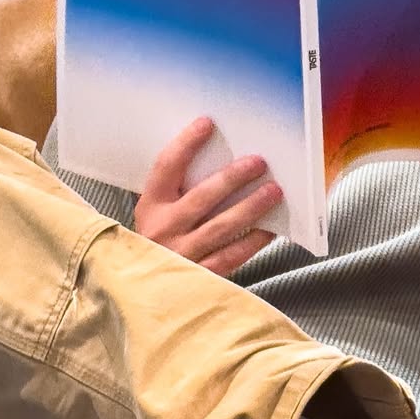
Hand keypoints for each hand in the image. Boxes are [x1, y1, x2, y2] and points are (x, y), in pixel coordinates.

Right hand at [134, 117, 282, 275]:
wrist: (145, 294)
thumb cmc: (159, 244)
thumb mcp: (157, 215)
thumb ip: (179, 192)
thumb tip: (223, 161)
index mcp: (150, 207)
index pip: (166, 167)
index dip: (186, 144)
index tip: (207, 123)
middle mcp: (163, 229)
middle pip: (201, 197)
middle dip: (232, 177)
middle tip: (258, 162)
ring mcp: (181, 254)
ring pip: (221, 226)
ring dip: (250, 207)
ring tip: (274, 191)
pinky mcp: (199, 277)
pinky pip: (231, 255)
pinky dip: (253, 241)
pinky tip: (270, 228)